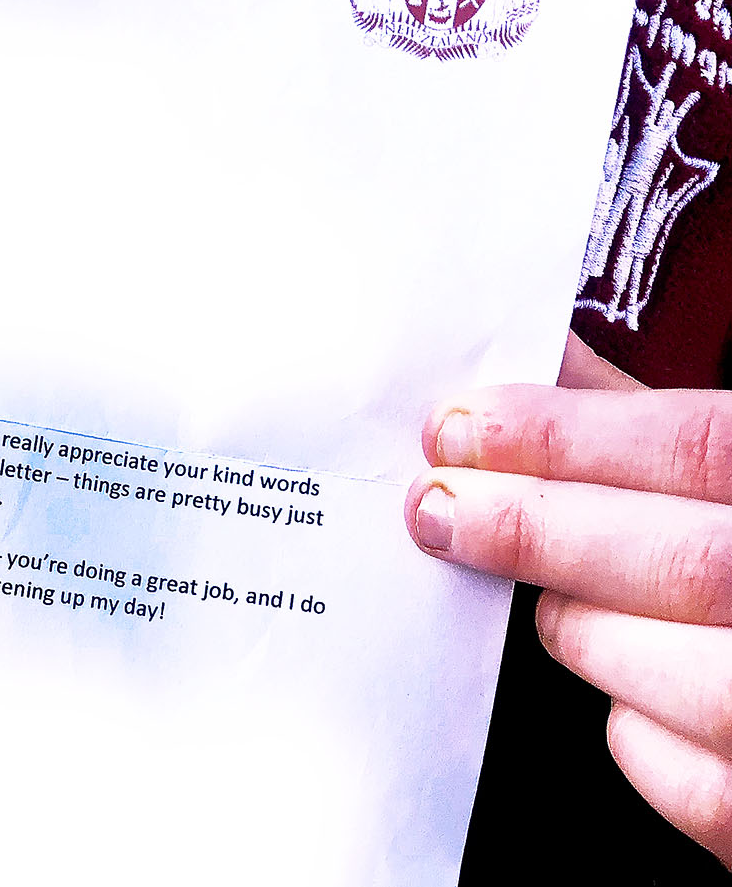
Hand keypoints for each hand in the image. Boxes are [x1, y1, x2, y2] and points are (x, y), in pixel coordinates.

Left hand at [406, 333, 731, 864]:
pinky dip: (623, 714)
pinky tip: (636, 678)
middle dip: (534, 526)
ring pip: (652, 666)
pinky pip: (659, 762)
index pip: (699, 448)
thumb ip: (678, 432)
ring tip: (568, 592)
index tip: (464, 427)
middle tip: (441, 505)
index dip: (566, 434)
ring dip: (578, 620)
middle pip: (676, 561)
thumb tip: (550, 378)